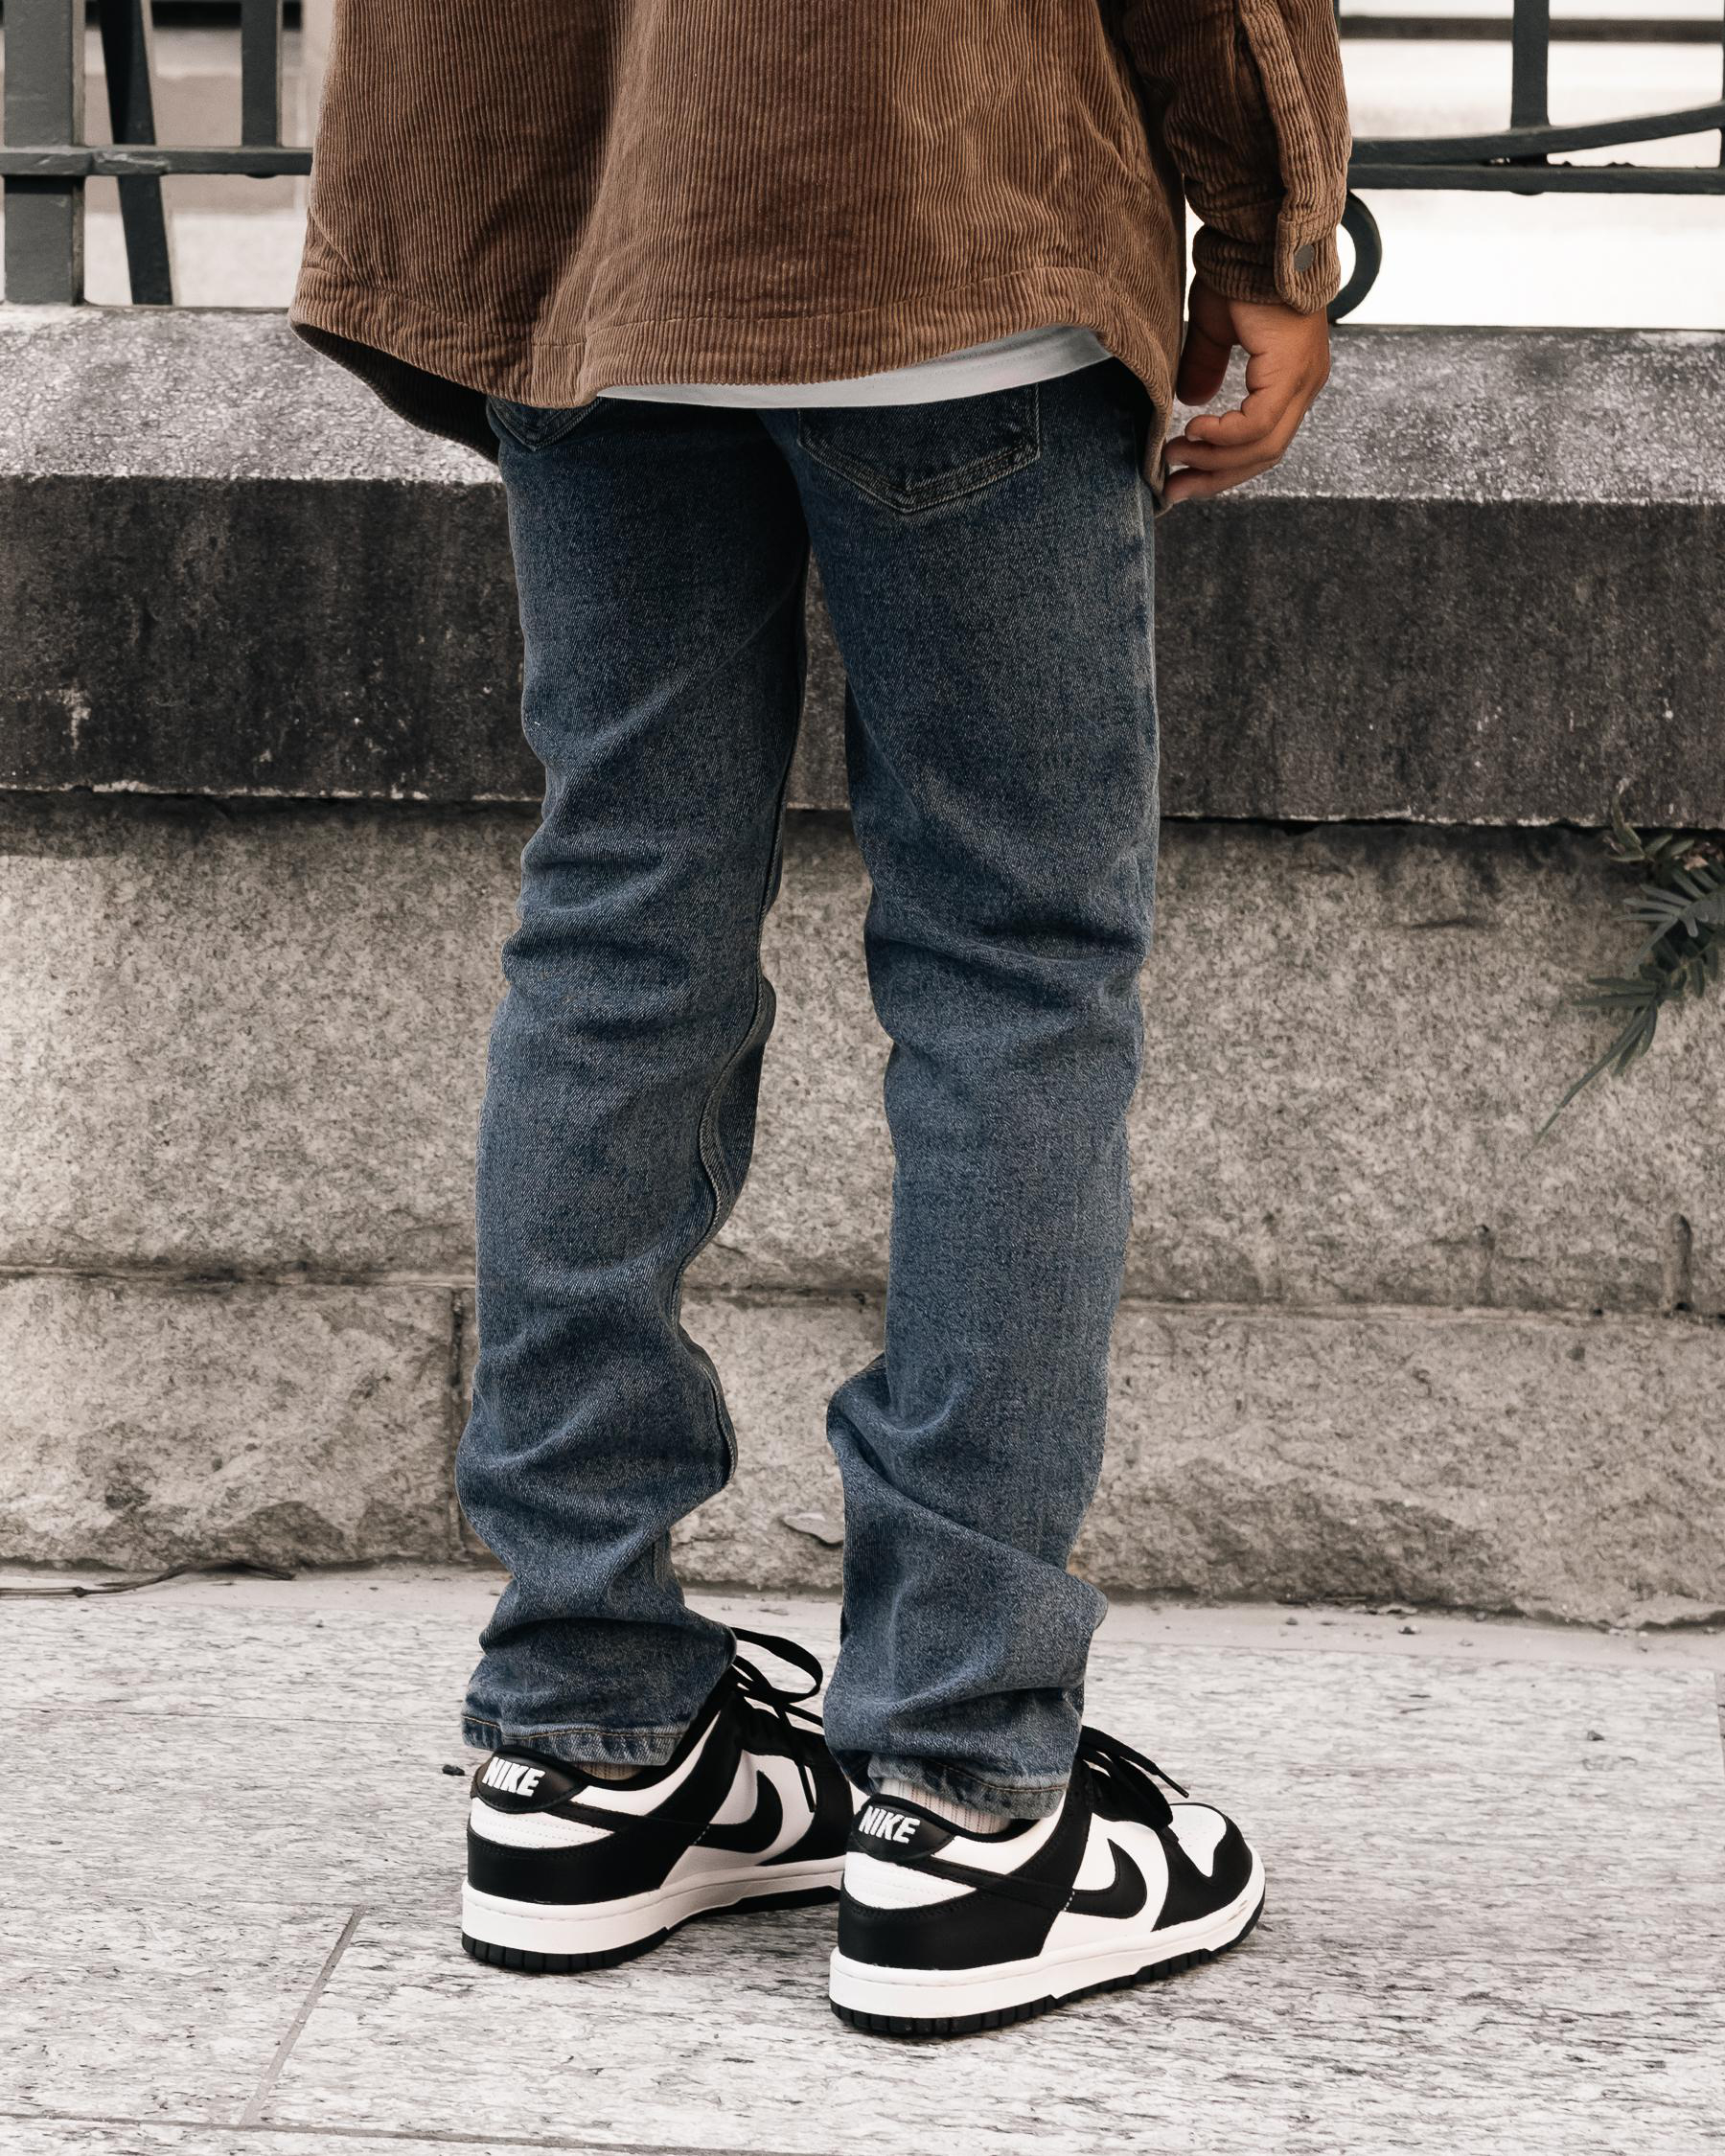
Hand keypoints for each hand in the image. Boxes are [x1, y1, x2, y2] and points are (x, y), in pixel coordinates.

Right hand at [1162, 277, 1330, 506]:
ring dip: (1214, 461)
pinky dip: (1224, 436)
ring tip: (1176, 458)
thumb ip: (1207, 365)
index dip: (1222, 467)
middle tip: (1174, 487)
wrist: (1257, 231)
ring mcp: (1303, 379)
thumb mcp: (1216, 327)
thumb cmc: (1239, 269)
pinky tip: (1195, 431)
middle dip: (1215, 477)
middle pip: (1264, 455)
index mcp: (1291, 378)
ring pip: (1263, 447)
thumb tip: (1194, 402)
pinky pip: (1257, 424)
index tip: (1183, 477)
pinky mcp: (1292, 371)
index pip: (1262, 441)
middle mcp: (1305, 384)